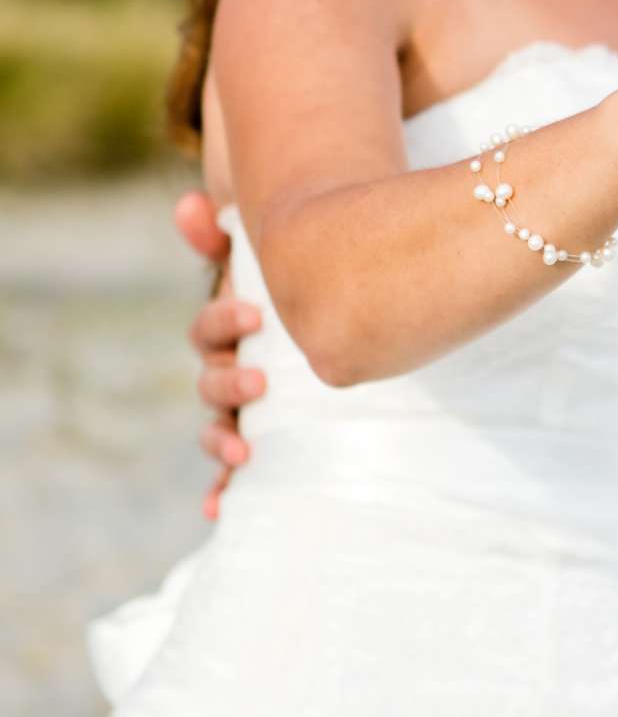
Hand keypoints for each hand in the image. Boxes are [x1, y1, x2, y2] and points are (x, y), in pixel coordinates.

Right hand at [175, 191, 263, 519]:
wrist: (329, 317)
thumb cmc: (291, 287)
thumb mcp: (266, 255)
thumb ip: (223, 233)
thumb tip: (188, 204)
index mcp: (225, 332)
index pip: (208, 331)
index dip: (224, 322)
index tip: (257, 313)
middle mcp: (227, 374)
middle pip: (212, 385)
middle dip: (230, 386)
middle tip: (261, 382)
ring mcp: (243, 412)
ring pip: (219, 430)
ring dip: (223, 443)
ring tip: (244, 451)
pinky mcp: (260, 442)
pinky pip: (234, 472)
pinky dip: (223, 491)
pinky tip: (218, 512)